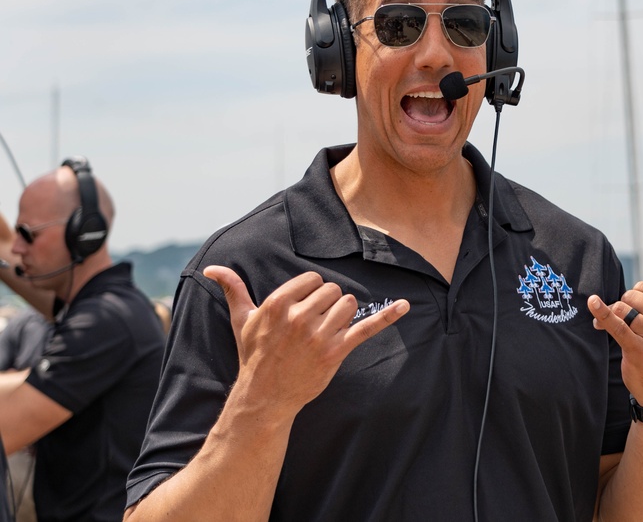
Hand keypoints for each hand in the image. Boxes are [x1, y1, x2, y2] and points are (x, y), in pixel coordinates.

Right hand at [205, 266, 409, 414]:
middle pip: (332, 291)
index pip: (313, 280)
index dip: (310, 294)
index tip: (302, 309)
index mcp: (278, 303)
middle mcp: (299, 316)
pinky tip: (406, 305)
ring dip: (342, 316)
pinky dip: (388, 316)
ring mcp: (319, 335)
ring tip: (325, 333)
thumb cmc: (254, 356)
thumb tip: (213, 269)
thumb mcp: (241, 321)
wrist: (264, 397)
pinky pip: (367, 328)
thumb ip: (233, 290)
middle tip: (311, 327)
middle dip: (327, 305)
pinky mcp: (336, 352)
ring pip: (348, 305)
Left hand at [588, 256, 642, 408]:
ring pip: (622, 308)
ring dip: (611, 316)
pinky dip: (601, 313)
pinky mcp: (640, 350)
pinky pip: (616, 324)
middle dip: (621, 306)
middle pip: (631, 296)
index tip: (631, 310)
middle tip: (621, 322)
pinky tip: (593, 304)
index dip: (632, 297)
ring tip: (610, 328)